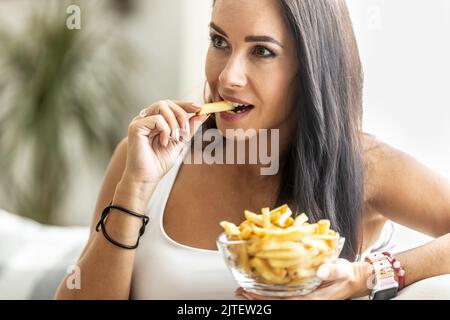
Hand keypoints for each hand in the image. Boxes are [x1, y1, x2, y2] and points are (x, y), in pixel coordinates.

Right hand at [122, 100, 208, 184]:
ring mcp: (140, 121)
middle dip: (182, 114)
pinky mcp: (135, 126)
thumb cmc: (159, 162)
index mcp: (155, 120)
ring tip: (174, 138)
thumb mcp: (180, 142)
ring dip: (174, 122)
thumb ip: (190, 128)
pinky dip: (165, 130)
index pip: (170, 105)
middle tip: (186, 131)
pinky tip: (164, 142)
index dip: (185, 104)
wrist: (147, 178)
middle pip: (167, 102)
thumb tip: (204, 113)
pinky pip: (157, 119)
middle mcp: (146, 118)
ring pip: (161, 106)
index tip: (199, 108)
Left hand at [235, 259, 372, 299]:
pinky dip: (269, 291)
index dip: (266, 300)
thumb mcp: (342, 271)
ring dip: (260, 297)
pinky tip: (259, 286)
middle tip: (239, 293)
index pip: (285, 302)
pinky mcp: (301, 291)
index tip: (250, 294)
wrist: (354, 278)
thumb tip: (322, 270)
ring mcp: (302, 296)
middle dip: (257, 300)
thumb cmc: (347, 275)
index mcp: (313, 298)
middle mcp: (305, 300)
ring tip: (242, 291)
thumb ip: (333, 270)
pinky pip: (282, 294)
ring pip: (277, 300)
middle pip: (277, 303)